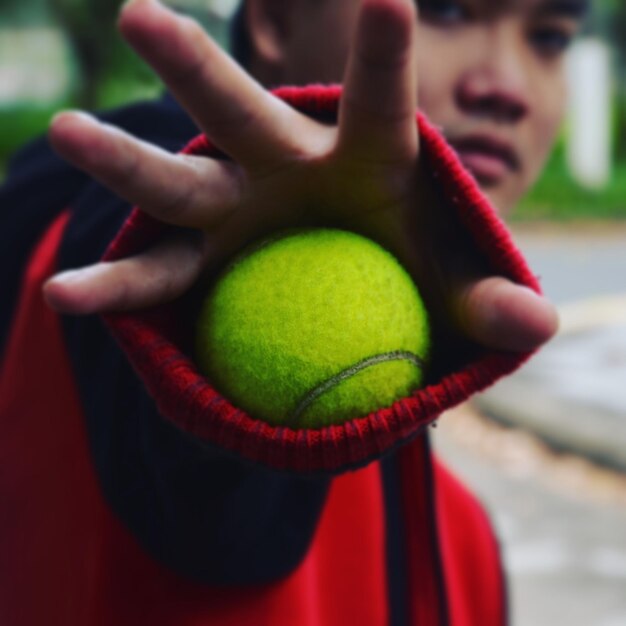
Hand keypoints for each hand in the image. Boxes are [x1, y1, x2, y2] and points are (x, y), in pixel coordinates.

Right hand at [43, 0, 556, 352]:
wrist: (347, 296)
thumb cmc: (409, 272)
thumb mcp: (455, 290)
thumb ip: (486, 300)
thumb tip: (538, 327)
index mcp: (366, 159)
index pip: (381, 104)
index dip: (385, 55)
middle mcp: (285, 167)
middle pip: (239, 115)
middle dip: (196, 68)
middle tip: (136, 14)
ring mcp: (233, 210)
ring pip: (173, 183)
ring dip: (123, 162)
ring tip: (66, 132)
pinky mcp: (200, 258)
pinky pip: (153, 276)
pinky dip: (113, 288)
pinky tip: (65, 297)